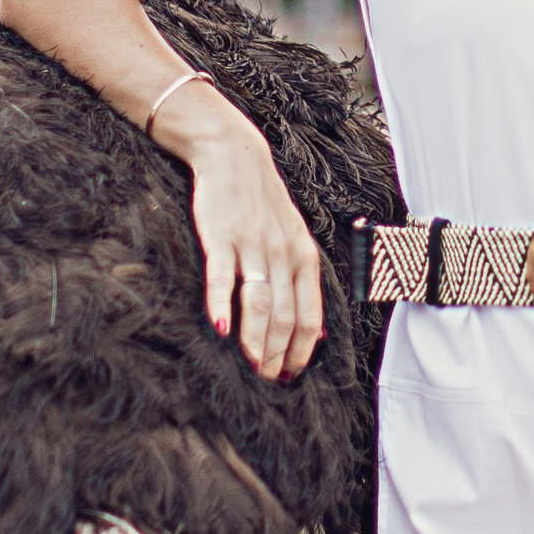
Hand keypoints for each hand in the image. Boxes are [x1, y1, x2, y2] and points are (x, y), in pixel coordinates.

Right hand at [153, 89, 326, 381]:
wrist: (233, 156)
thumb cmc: (262, 203)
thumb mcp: (294, 237)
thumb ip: (302, 280)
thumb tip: (314, 332)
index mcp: (304, 257)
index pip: (310, 317)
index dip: (301, 351)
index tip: (290, 376)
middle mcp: (283, 254)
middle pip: (284, 318)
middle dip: (278, 355)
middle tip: (266, 378)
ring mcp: (252, 246)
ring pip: (259, 304)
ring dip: (255, 341)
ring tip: (250, 365)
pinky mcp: (221, 237)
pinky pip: (222, 278)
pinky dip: (220, 306)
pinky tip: (220, 329)